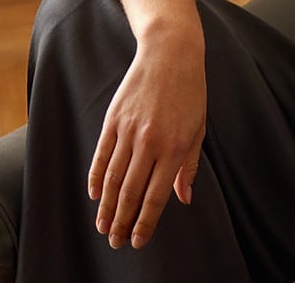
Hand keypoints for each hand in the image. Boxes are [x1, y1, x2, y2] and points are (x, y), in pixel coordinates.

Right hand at [87, 25, 205, 248]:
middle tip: (114, 242)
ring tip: (103, 227)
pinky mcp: (114, 119)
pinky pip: (102, 155)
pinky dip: (97, 178)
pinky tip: (96, 195)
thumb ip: (189, 165)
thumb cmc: (190, 91)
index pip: (156, 196)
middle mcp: (150, 142)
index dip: (145, 223)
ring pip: (114, 178)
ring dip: (107, 207)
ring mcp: (129, 130)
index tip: (137, 241)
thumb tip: (184, 199)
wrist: (170, 52)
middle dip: (122, 222)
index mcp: (174, 147)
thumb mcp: (198, 127)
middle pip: (131, 193)